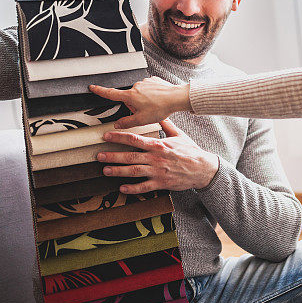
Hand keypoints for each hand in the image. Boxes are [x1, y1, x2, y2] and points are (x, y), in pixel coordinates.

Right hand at [89, 77, 191, 128]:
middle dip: (134, 105)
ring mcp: (145, 82)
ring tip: (154, 106)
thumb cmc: (160, 108)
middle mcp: (136, 86)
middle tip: (145, 112)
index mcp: (130, 96)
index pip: (111, 93)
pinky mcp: (153, 80)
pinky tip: (158, 100)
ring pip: (140, 93)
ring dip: (144, 100)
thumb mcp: (141, 120)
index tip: (92, 87)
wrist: (176, 97)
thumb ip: (127, 122)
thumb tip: (117, 124)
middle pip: (129, 98)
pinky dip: (151, 95)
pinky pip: (148, 88)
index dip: (100, 91)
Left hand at [98, 119, 218, 191]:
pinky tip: (122, 188)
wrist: (203, 168)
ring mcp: (158, 171)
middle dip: (113, 155)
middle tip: (99, 155)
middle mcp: (155, 158)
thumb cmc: (191, 151)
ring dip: (118, 171)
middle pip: (130, 156)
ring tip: (105, 170)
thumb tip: (158, 113)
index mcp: (158, 144)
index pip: (134, 139)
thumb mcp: (179, 135)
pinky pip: (144, 187)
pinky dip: (133, 189)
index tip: (106, 136)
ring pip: (134, 171)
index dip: (119, 137)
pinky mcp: (161, 183)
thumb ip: (166, 124)